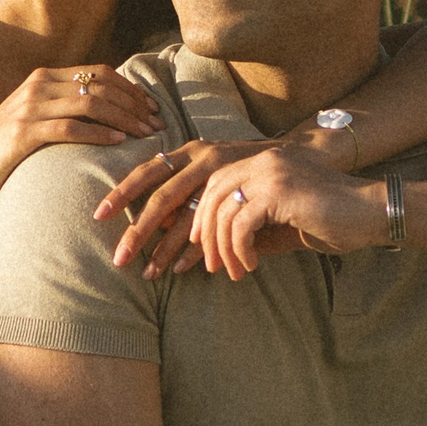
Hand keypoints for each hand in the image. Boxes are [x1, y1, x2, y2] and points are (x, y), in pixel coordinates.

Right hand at [0, 65, 163, 212]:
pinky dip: (99, 133)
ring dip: (124, 118)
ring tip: (145, 134)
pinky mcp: (24, 132)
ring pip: (90, 103)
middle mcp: (38, 86)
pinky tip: (118, 142)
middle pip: (100, 86)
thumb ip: (66, 105)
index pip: (99, 72)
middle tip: (157, 123)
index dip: (130, 88)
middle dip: (134, 104)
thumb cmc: (12, 146)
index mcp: (45, 77)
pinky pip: (70, 128)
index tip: (152, 107)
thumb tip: (111, 106)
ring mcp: (29, 108)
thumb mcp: (39, 116)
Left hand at [92, 135, 271, 275]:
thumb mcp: (227, 184)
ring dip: (169, 250)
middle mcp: (213, 156)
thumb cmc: (269, 186)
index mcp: (199, 151)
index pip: (152, 169)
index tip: (99, 215)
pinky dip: (205, 250)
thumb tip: (160, 228)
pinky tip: (189, 268)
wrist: (327, 174)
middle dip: (139, 230)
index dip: (124, 191)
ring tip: (151, 274)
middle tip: (119, 258)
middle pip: (164, 196)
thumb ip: (196, 198)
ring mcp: (237, 171)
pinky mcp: (263, 191)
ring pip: (190, 216)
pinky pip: (224, 228)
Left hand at [192, 140, 385, 281]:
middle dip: (206, 233)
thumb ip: (258, 228)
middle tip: (212, 265)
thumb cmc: (337, 220)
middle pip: (214, 194)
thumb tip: (225, 248)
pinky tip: (252, 264)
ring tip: (235, 272)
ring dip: (224, 248)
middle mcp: (265, 161)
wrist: (372, 213)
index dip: (204, 213)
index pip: (219, 181)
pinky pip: (241, 225)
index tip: (204, 244)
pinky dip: (240, 249)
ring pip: (224, 212)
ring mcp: (271, 173)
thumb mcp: (287, 224)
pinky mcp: (279, 192)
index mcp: (267, 162)